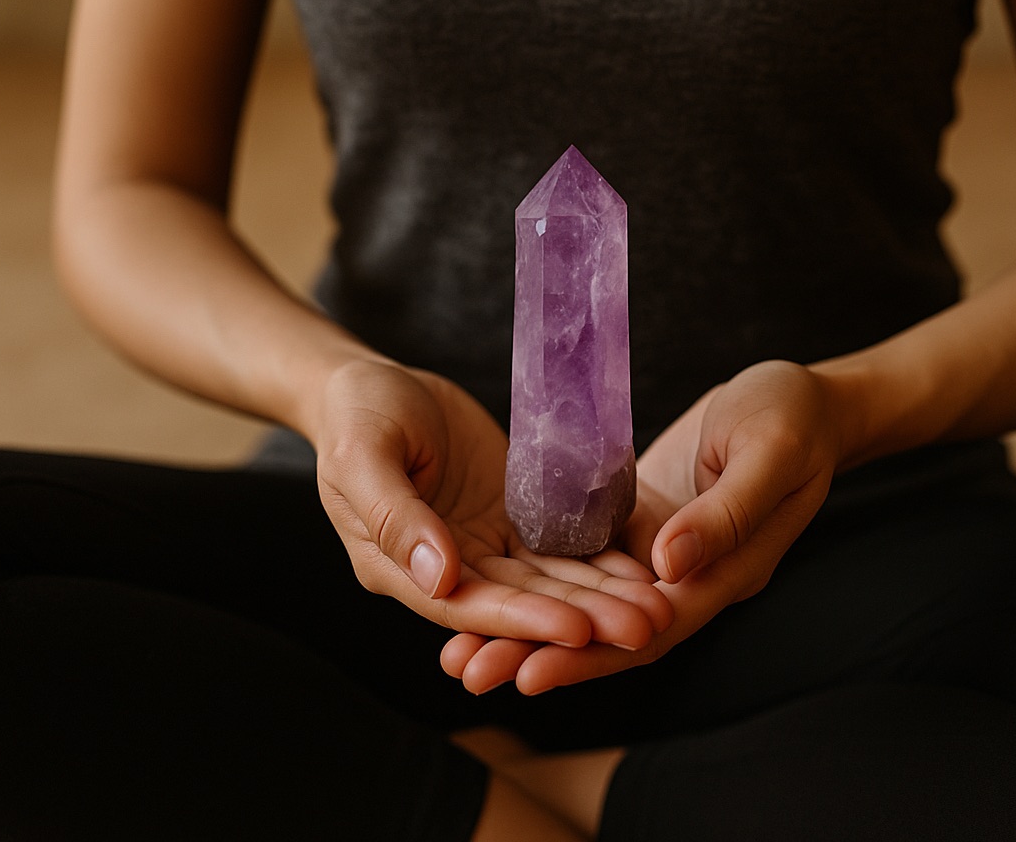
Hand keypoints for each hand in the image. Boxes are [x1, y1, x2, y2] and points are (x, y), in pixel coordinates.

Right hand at [308, 359, 671, 649]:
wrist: (373, 384)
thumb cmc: (357, 415)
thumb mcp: (365, 456)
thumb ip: (396, 517)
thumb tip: (440, 577)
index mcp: (400, 569)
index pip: (469, 606)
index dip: (525, 622)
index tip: (579, 631)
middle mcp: (448, 569)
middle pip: (522, 604)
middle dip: (585, 618)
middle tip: (647, 628)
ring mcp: (482, 546)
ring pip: (549, 582)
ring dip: (602, 598)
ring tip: (659, 609)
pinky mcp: (509, 520)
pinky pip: (558, 548)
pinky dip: (598, 563)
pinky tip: (641, 572)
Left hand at [440, 359, 841, 692]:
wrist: (805, 398)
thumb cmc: (793, 416)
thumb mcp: (769, 453)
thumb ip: (723, 513)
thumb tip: (666, 566)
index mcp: (724, 575)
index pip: (648, 633)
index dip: (587, 656)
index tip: (527, 673)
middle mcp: (686, 577)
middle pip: (603, 630)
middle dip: (536, 652)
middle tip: (465, 671)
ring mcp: (660, 552)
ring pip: (585, 599)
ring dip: (528, 621)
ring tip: (458, 645)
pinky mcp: (639, 520)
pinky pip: (584, 555)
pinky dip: (540, 571)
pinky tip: (486, 575)